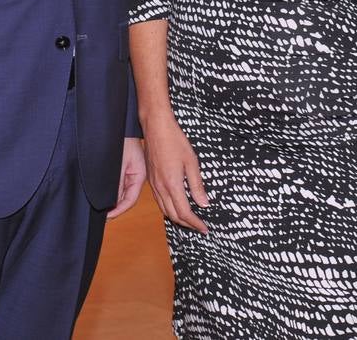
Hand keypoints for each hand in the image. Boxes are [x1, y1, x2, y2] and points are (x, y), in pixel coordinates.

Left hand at [107, 138, 146, 219]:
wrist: (118, 124)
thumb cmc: (121, 140)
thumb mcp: (118, 165)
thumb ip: (116, 185)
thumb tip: (112, 203)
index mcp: (140, 175)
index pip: (130, 200)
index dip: (119, 210)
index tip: (107, 216)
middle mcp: (136, 176)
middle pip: (126, 198)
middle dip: (114, 207)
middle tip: (101, 214)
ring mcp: (130, 173)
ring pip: (121, 192)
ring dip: (111, 199)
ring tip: (99, 207)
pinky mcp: (123, 169)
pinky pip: (118, 184)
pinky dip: (110, 191)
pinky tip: (102, 194)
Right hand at [142, 113, 208, 233]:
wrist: (156, 127)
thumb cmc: (175, 141)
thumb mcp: (191, 162)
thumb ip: (197, 185)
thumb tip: (204, 203)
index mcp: (172, 185)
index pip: (184, 212)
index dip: (195, 223)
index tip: (204, 228)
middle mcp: (161, 188)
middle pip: (173, 215)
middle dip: (187, 224)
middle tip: (199, 227)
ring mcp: (154, 185)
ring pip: (165, 210)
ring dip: (177, 218)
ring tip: (190, 220)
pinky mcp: (151, 180)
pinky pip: (159, 201)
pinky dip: (169, 209)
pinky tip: (176, 206)